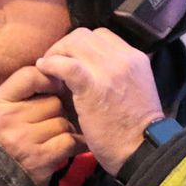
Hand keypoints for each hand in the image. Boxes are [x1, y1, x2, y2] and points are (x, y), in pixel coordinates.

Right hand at [0, 65, 84, 185]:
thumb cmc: (5, 138)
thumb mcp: (3, 109)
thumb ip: (25, 88)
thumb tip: (59, 71)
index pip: (30, 75)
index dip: (49, 79)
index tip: (55, 87)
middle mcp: (6, 120)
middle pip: (53, 101)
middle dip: (57, 110)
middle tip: (48, 122)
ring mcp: (22, 140)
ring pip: (63, 121)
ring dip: (64, 129)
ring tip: (52, 137)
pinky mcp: (39, 159)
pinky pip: (69, 141)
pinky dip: (72, 144)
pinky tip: (65, 148)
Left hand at [36, 28, 163, 174]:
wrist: (143, 150)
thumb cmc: (136, 129)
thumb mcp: (136, 90)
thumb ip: (120, 75)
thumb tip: (95, 70)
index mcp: (135, 58)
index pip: (102, 35)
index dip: (82, 44)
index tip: (72, 58)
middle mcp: (124, 58)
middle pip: (85, 35)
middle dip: (66, 45)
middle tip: (55, 61)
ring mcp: (109, 70)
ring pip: (75, 43)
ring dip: (56, 52)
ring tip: (48, 67)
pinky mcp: (92, 86)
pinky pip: (66, 64)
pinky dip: (51, 63)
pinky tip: (43, 69)